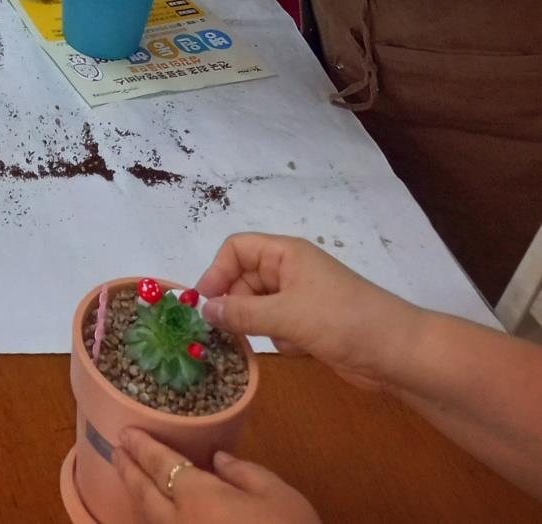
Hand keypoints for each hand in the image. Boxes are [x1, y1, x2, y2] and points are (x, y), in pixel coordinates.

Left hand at [114, 428, 320, 523]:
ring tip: (131, 479)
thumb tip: (217, 459)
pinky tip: (158, 516)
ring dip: (138, 497)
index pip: (161, 465)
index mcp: (198, 497)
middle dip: (129, 470)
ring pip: (150, 520)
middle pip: (145, 494)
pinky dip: (155, 522)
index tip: (126, 433)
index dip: (142, 447)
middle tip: (117, 451)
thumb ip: (243, 472)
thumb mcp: (277, 495)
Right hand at [197, 234, 419, 392]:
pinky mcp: (310, 325)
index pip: (237, 249)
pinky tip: (297, 350)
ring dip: (255, 325)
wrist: (399, 354)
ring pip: (258, 306)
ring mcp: (301, 299)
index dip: (217, 271)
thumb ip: (241, 312)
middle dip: (234, 304)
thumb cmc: (343, 320)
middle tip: (224, 333)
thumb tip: (203, 310)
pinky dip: (278, 339)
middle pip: (243, 279)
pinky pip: (276, 326)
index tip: (203, 304)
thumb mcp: (286, 314)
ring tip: (263, 341)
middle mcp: (290, 271)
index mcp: (286, 253)